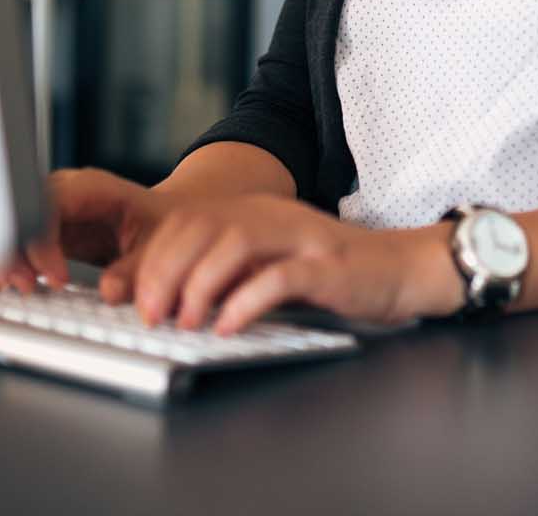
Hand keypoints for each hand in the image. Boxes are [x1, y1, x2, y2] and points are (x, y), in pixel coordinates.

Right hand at [0, 167, 165, 293]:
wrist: (169, 219)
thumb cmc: (164, 224)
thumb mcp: (159, 246)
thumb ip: (135, 270)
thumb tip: (109, 291)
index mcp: (92, 189)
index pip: (49, 206)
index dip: (44, 243)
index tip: (56, 278)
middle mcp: (67, 194)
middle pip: (21, 213)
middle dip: (14, 251)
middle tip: (25, 287)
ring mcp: (54, 212)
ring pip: (12, 228)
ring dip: (7, 259)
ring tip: (18, 287)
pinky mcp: (48, 232)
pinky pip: (19, 244)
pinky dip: (12, 264)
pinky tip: (18, 284)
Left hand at [115, 193, 464, 333]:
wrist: (403, 268)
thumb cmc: (333, 274)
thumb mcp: (270, 264)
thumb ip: (228, 271)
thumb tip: (166, 296)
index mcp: (255, 212)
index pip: (186, 221)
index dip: (152, 259)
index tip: (134, 298)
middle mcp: (274, 216)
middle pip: (202, 228)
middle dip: (165, 273)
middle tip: (151, 315)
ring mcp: (302, 238)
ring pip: (234, 244)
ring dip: (199, 285)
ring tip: (185, 322)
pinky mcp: (327, 266)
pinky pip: (278, 277)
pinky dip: (246, 302)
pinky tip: (229, 326)